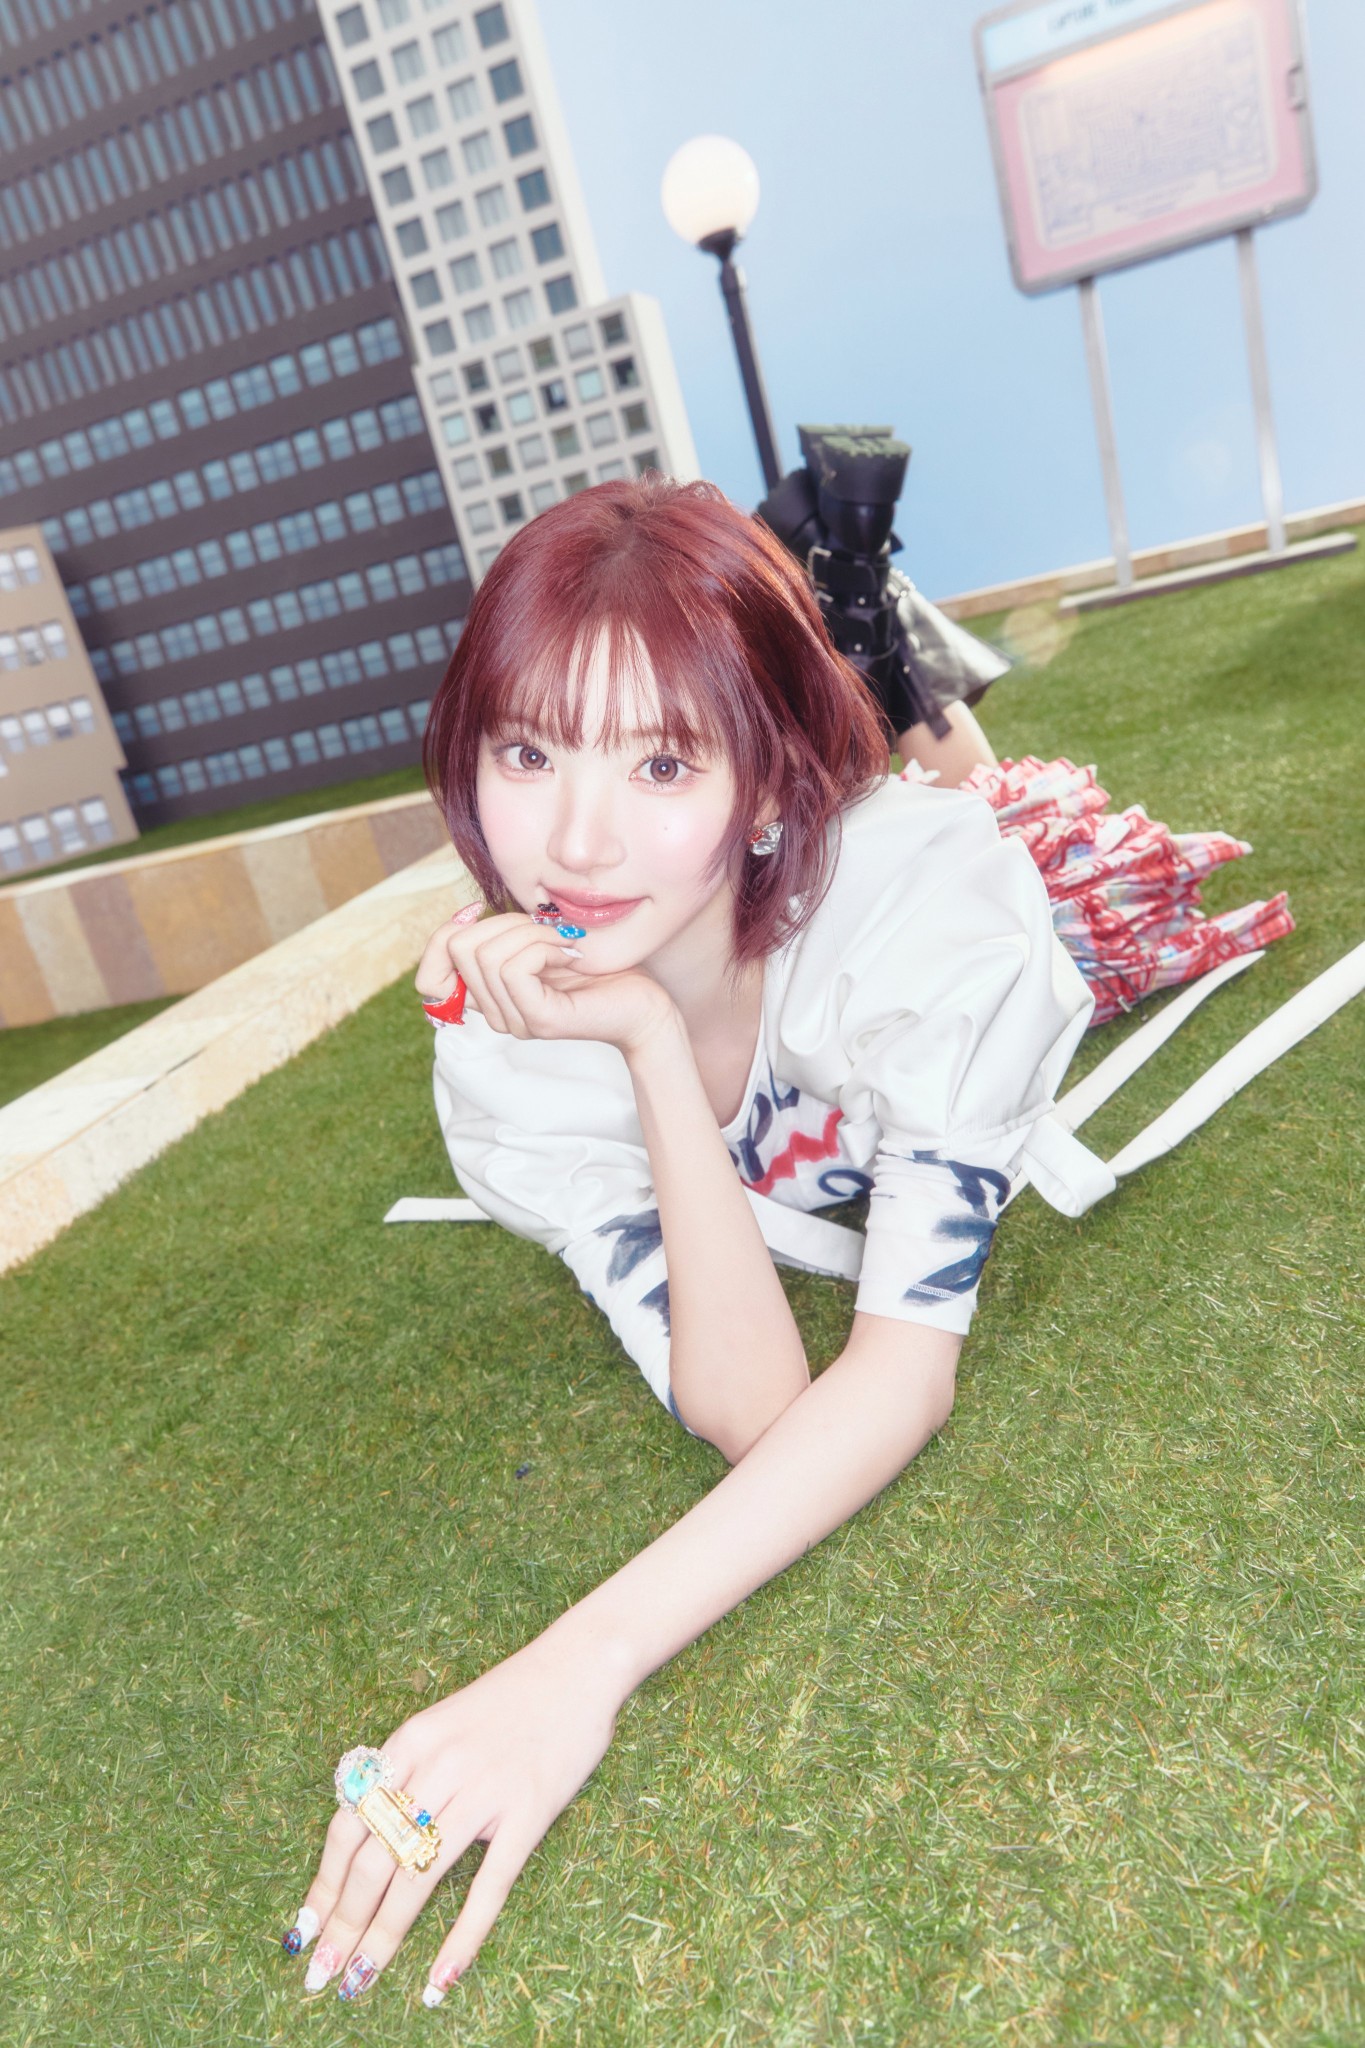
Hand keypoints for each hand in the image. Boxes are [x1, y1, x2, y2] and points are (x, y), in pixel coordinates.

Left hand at [282, 1635, 624, 2004]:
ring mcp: (485, 1789)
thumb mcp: (444, 1721)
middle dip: (344, 1924)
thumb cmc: (510, 1698)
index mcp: (412, 1741)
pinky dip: (462, 1936)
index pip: (349, 1823)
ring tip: (361, 1979)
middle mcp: (439, 1765)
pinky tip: (441, 1975)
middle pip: (375, 1858)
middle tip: (324, 1973)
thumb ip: (409, 1771)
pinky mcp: (529, 1810)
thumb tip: (367, 1838)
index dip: (323, 1883)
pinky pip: (489, 1884)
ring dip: (384, 1936)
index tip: (304, 1929)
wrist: (578, 1666)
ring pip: (419, 1876)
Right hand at [415, 904, 674, 1054]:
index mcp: (491, 997)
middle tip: (546, 928)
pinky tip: (568, 953)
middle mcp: (496, 1014)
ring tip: (563, 941)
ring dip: (529, 932)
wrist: (646, 1002)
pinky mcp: (538, 1020)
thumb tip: (465, 918)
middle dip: (503, 922)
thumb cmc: (600, 968)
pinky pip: (514, 968)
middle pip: (459, 949)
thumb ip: (503, 936)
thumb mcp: (540, 940)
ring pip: (488, 955)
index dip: (442, 936)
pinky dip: (542, 946)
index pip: (429, 976)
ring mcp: (515, 1021)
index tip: (478, 912)